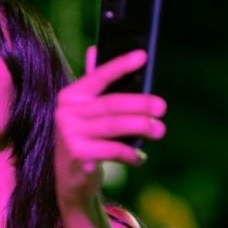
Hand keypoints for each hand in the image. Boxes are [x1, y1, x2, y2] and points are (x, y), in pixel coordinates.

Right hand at [54, 48, 166, 207]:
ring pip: (113, 126)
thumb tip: (94, 49)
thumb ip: (92, 83)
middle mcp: (66, 113)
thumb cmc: (85, 138)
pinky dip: (130, 154)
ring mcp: (69, 134)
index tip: (142, 56)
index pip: (98, 76)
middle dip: (139, 104)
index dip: (120, 65)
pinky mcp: (77, 155)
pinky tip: (139, 158)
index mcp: (70, 96)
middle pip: (110, 104)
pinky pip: (112, 151)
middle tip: (162, 107)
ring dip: (140, 127)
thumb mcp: (86, 111)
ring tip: (159, 130)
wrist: (69, 178)